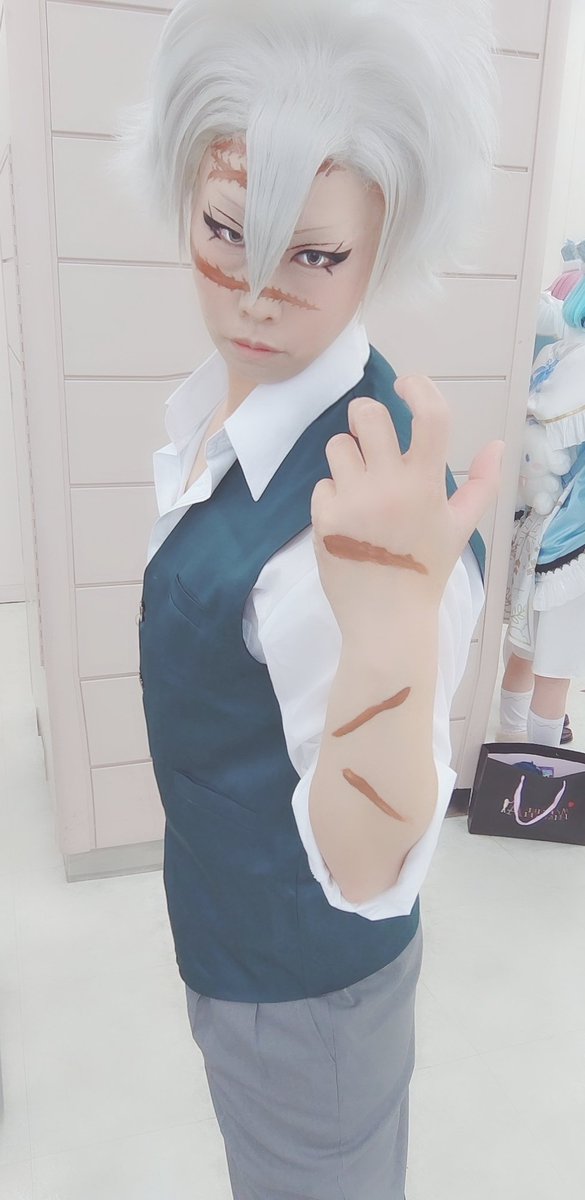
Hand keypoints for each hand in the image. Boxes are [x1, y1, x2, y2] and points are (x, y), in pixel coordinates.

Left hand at [311, 375, 503, 636]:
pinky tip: (348, 522)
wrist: (386, 621)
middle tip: (369, 435)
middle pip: (366, 414)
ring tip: (360, 487)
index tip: (408, 385)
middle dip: (365, 416)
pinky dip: (333, 496)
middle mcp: (388, 487)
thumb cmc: (426, 571)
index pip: (429, 416)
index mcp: (426, 485)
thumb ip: (481, 484)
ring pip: (337, 445)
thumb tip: (497, 445)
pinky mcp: (323, 519)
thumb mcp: (460, 527)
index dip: (419, 388)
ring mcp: (352, 502)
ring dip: (347, 458)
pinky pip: (323, 483)